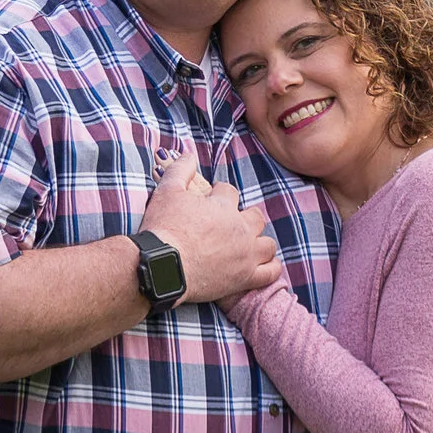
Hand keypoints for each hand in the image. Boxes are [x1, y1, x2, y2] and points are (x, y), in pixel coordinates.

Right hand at [142, 147, 279, 307]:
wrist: (162, 267)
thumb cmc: (164, 228)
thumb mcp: (167, 191)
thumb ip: (180, 170)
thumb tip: (189, 155)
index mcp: (223, 206)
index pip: (230, 192)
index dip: (220, 194)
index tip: (210, 201)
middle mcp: (240, 229)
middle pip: (256, 217)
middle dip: (245, 217)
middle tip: (229, 225)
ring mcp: (246, 255)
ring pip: (267, 244)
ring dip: (259, 242)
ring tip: (246, 245)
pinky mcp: (245, 278)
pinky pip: (270, 272)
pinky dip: (270, 268)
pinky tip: (261, 266)